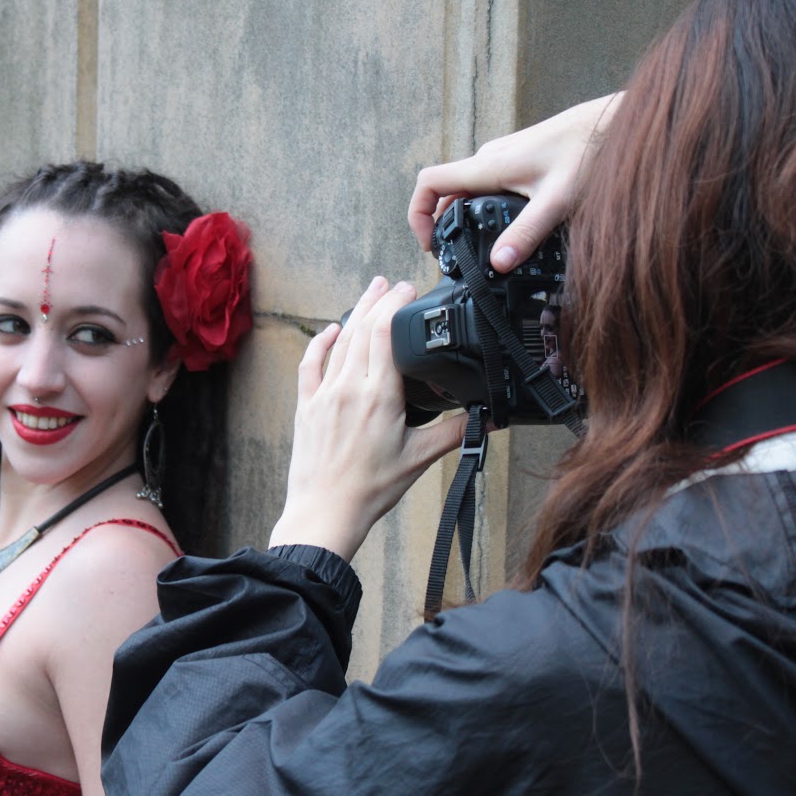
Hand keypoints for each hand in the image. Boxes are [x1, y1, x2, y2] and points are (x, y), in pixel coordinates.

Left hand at [269, 277, 468, 561]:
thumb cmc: (370, 489)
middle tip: (392, 283)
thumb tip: (489, 418)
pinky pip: (311, 364)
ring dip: (355, 313)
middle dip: (378, 300)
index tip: (409, 289)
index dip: (396, 305)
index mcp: (379, 395)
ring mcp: (324, 394)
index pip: (386, 333)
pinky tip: (331, 330)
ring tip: (369, 292)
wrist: (325, 512)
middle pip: (363, 328)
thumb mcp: (420, 459)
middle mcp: (349, 387)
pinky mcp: (307, 406)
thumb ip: (455, 432)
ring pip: (340, 341)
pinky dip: (321, 342)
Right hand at [408, 93, 620, 271]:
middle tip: (455, 257)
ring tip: (478, 249)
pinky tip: (508, 227)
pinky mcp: (520, 160)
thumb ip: (526, 234)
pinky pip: (488, 184)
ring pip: (468, 189)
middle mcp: (489, 159)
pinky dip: (484, 208)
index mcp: (488, 166)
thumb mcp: (557, 200)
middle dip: (443, 225)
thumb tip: (498, 264)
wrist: (614, 121)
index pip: (429, 183)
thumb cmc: (589, 150)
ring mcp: (504, 158)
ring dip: (464, 217)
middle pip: (446, 192)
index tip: (430, 245)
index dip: (418, 215)